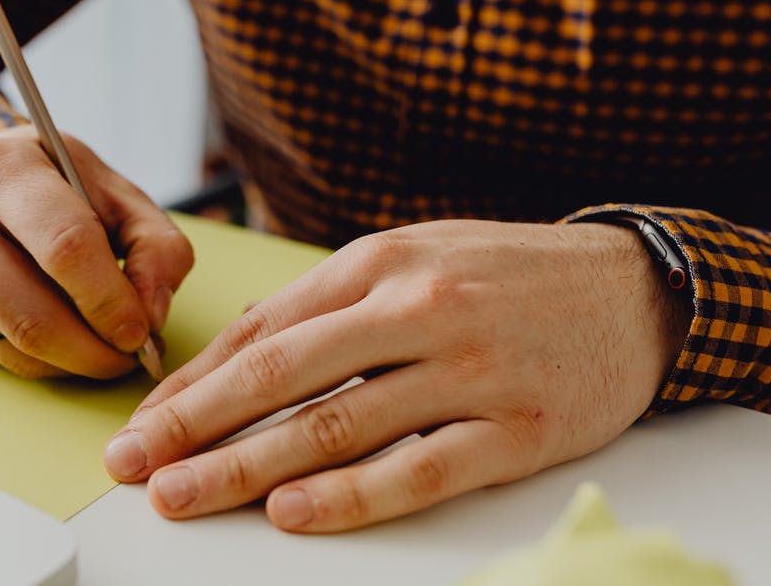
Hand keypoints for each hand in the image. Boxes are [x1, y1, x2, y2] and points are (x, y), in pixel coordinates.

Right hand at [0, 126, 192, 377]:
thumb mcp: (121, 196)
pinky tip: (68, 342)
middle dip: (93, 350)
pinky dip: (43, 363)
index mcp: (3, 169)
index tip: (141, 331)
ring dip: (72, 363)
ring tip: (107, 351)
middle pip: (31, 312)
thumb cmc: (64, 188)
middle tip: (130, 357)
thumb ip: (157, 248)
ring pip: (11, 344)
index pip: (65, 248)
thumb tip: (150, 315)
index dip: (110, 301)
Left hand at [103, 220, 690, 530]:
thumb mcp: (412, 257)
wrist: (634, 288)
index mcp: (379, 263)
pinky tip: (294, 514)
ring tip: (187, 496)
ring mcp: (467, 370)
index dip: (193, 384)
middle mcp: (414, 309)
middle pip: (280, 378)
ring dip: (249, 468)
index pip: (262, 331)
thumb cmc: (505, 273)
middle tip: (136, 466)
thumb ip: (329, 303)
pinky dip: (352, 495)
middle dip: (195, 428)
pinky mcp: (516, 428)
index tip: (144, 423)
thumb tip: (241, 351)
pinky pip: (419, 467)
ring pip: (336, 425)